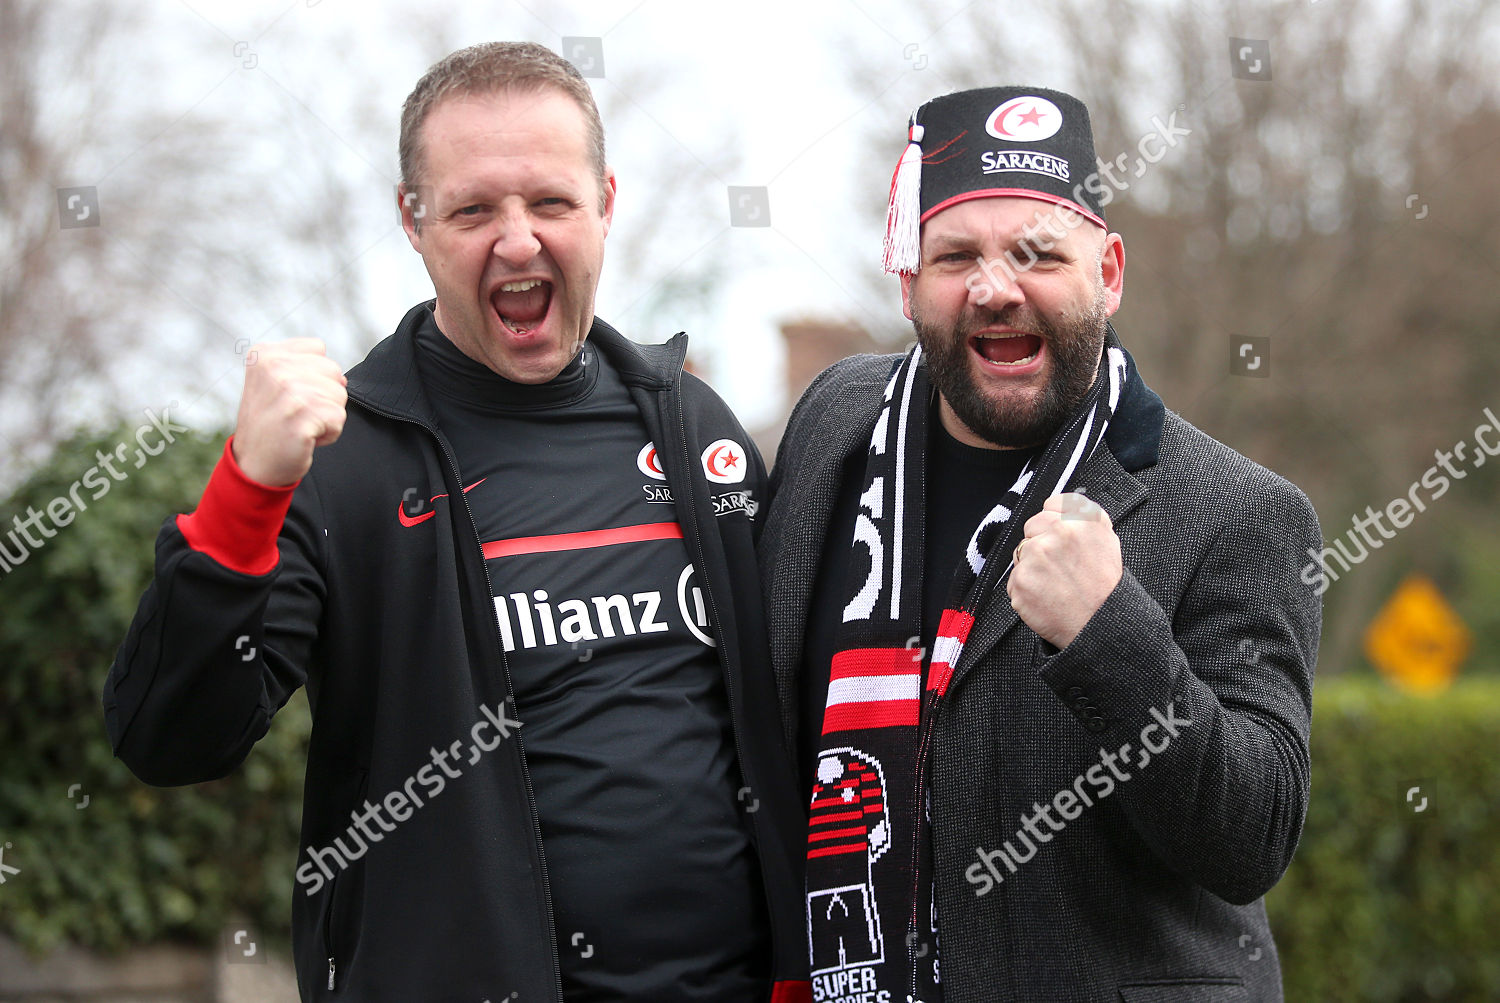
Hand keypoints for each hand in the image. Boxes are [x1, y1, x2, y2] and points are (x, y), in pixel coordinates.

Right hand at [231, 339, 347, 486]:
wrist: (254, 466)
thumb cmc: (272, 425)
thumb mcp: (274, 382)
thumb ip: (303, 366)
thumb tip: (343, 379)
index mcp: (265, 354)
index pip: (318, 348)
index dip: (314, 376)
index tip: (289, 396)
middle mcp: (274, 367)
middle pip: (334, 371)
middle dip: (324, 397)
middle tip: (295, 414)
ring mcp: (287, 390)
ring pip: (340, 394)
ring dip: (327, 416)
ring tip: (299, 425)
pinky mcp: (302, 414)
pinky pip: (339, 418)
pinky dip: (329, 433)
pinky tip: (305, 438)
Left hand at [1006, 493, 1121, 648]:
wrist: (1100, 624)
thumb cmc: (1104, 586)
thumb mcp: (1106, 538)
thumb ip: (1082, 514)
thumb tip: (1058, 504)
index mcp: (1080, 519)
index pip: (1050, 505)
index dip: (1054, 523)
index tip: (1059, 537)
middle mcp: (1057, 533)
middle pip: (1031, 528)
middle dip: (1041, 544)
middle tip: (1060, 567)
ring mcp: (1036, 556)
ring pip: (1021, 553)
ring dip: (1032, 567)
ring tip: (1056, 584)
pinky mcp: (1021, 581)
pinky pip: (1015, 579)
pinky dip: (1026, 589)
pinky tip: (1046, 596)